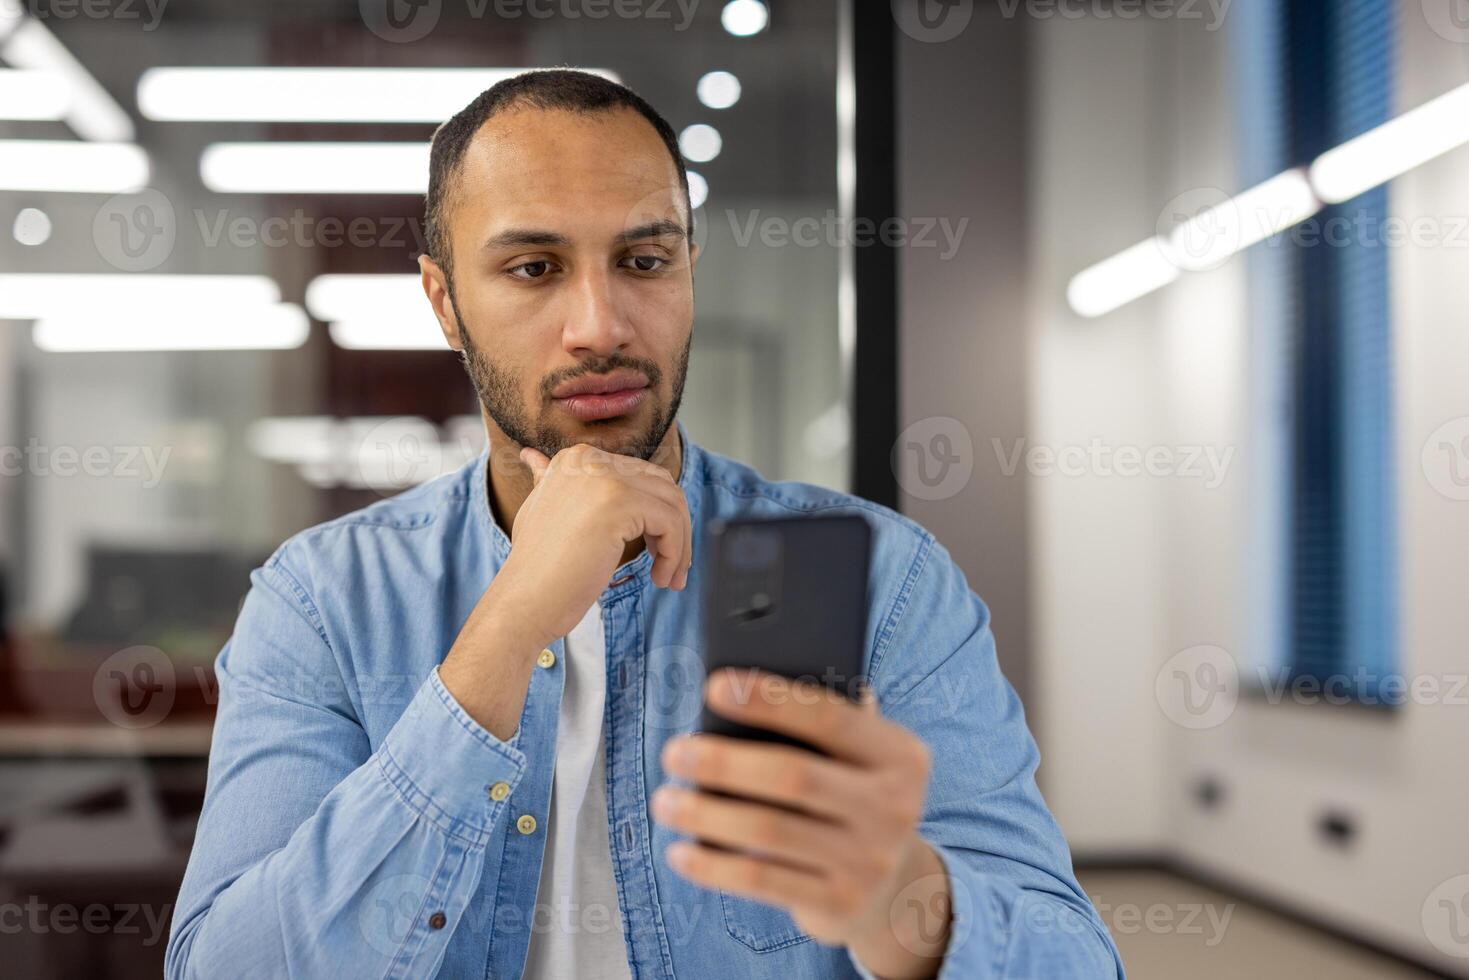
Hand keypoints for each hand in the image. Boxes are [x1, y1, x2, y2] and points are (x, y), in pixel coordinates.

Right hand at [497, 442, 692, 644]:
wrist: (524, 601)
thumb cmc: (537, 568)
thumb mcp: (541, 510)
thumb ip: (549, 481)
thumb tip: (534, 457)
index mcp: (575, 459)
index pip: (642, 477)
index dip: (656, 516)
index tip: (656, 550)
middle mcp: (589, 459)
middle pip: (663, 486)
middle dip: (675, 528)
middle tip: (671, 566)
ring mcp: (604, 478)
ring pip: (672, 505)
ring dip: (679, 545)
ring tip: (667, 577)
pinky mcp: (620, 502)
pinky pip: (671, 524)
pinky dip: (674, 554)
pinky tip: (659, 578)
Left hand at [653, 669, 950, 977]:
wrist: (892, 889)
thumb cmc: (849, 798)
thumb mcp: (857, 757)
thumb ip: (821, 721)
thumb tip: (740, 687)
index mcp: (899, 754)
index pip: (830, 717)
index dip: (770, 700)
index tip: (714, 686)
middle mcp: (894, 807)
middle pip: (793, 775)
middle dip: (724, 762)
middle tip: (674, 752)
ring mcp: (869, 861)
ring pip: (769, 831)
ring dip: (704, 815)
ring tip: (665, 801)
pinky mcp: (840, 904)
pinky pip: (762, 881)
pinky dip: (712, 867)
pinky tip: (680, 853)